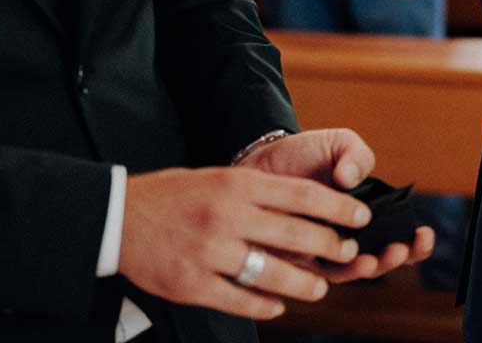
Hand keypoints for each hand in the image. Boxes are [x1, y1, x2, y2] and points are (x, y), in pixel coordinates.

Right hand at [118, 167, 368, 320]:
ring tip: (319, 287)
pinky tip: (278, 303)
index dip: (338, 207)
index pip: (303, 195)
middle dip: (330, 246)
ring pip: (271, 273)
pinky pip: (239, 298)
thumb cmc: (176, 195)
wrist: (120, 216)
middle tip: (348, 253)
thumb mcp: (221, 178)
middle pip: (295, 234)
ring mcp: (209, 252)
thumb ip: (260, 192)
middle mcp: (227, 216)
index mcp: (239, 185)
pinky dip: (264, 304)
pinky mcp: (192, 283)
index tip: (361, 216)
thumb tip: (309, 205)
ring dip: (303, 282)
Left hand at [238, 128, 435, 281]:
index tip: (422, 235)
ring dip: (365, 270)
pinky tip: (338, 259)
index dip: (416, 242)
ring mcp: (322, 248)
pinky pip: (314, 273)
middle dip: (394, 259)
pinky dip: (330, 270)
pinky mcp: (294, 257)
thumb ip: (357, 156)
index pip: (398, 233)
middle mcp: (348, 234)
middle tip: (398, 250)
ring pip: (350, 271)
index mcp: (366, 210)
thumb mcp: (339, 144)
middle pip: (380, 259)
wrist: (260, 158)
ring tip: (370, 260)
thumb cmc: (305, 153)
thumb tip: (350, 180)